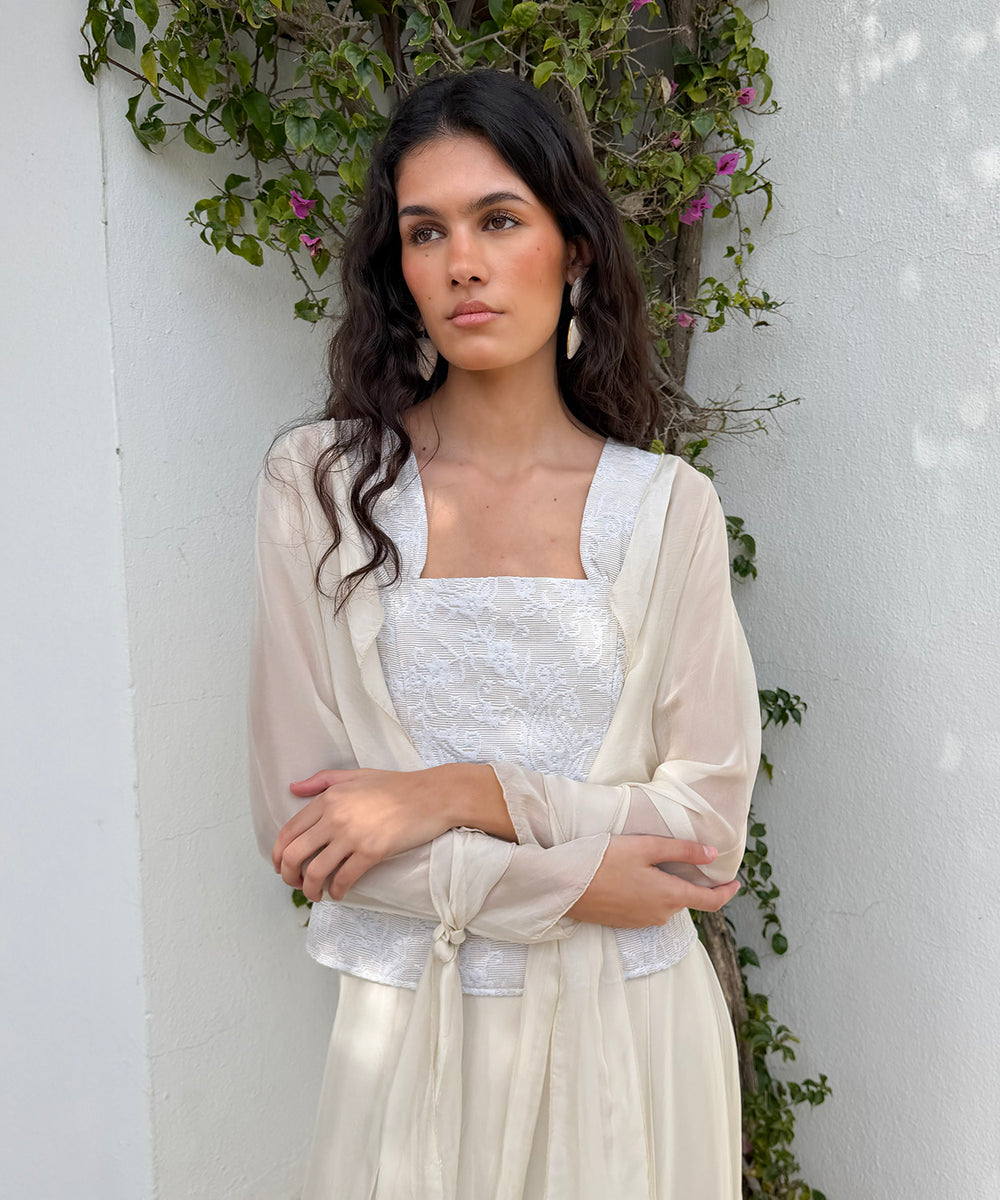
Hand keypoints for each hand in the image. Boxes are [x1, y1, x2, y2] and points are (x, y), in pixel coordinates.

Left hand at [272, 768, 451, 901]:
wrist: (431, 795)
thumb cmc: (396, 785)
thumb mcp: (355, 775)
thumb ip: (321, 781)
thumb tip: (293, 788)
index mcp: (328, 798)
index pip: (289, 831)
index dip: (278, 853)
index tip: (279, 866)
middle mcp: (335, 816)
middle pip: (294, 854)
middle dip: (288, 875)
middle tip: (295, 884)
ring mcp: (353, 835)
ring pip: (315, 871)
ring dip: (310, 889)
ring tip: (315, 894)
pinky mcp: (372, 852)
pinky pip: (344, 879)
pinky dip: (336, 891)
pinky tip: (338, 893)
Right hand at [565, 835, 740, 926]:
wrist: (565, 887)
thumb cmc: (604, 861)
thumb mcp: (645, 847)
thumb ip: (682, 851)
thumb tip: (713, 854)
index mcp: (670, 896)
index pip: (711, 902)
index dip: (727, 892)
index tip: (736, 882)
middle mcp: (660, 915)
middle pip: (686, 900)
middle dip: (693, 884)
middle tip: (693, 861)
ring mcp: (642, 921)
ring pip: (667, 904)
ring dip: (671, 888)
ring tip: (663, 866)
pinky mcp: (625, 921)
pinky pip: (649, 908)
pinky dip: (654, 894)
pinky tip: (639, 877)